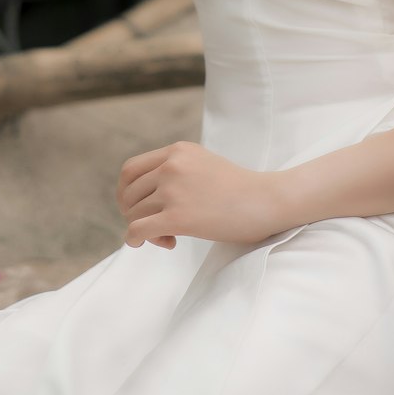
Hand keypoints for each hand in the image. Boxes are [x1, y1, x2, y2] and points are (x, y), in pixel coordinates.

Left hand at [116, 140, 282, 248]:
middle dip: (135, 213)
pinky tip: (150, 244)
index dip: (126, 193)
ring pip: (134, 214)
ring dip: (144, 229)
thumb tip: (143, 197)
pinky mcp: (178, 217)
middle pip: (129, 194)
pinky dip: (135, 240)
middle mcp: (172, 165)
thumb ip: (175, 170)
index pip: (130, 171)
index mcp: (177, 151)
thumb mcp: (202, 164)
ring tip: (169, 236)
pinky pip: (138, 230)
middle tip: (155, 226)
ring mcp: (174, 190)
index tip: (138, 208)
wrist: (266, 201)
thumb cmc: (239, 189)